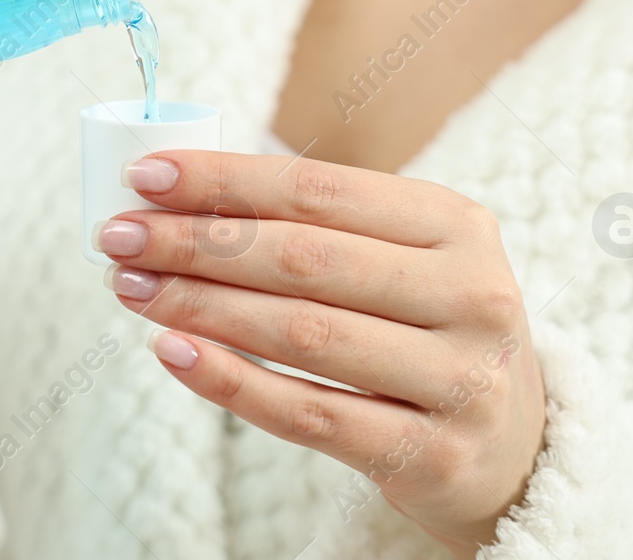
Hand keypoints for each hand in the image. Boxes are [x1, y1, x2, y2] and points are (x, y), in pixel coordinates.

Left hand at [96, 151, 546, 555]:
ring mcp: (461, 381)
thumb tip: (178, 195)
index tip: (146, 177)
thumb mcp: (402, 260)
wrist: (513, 450)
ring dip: (200, 307)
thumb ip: (312, 225)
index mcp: (458, 225)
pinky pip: (309, 415)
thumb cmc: (425, 329)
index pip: (320, 190)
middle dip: (195, 243)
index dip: (225, 180)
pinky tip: (172, 353)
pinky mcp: (432, 455)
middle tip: (119, 236)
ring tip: (131, 287)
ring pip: (302, 334)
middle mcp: (472, 296)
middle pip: (304, 259)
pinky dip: (231, 382)